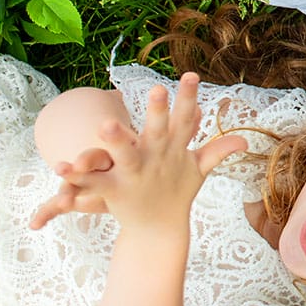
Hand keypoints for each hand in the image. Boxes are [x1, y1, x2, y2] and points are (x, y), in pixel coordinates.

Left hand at [38, 74, 247, 233]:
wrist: (158, 230)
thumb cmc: (175, 193)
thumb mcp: (197, 170)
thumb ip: (217, 151)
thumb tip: (246, 140)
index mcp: (174, 151)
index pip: (186, 121)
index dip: (189, 98)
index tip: (191, 75)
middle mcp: (157, 159)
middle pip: (159, 132)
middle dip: (158, 112)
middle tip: (157, 89)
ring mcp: (137, 175)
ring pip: (127, 154)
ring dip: (117, 140)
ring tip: (105, 124)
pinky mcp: (116, 191)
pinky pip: (94, 181)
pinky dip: (76, 175)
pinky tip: (59, 165)